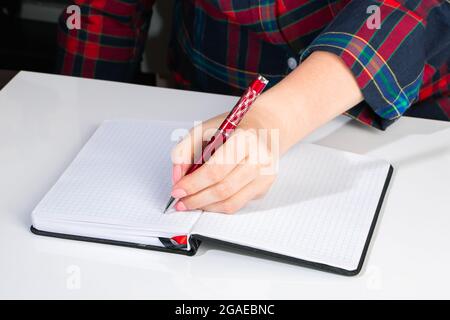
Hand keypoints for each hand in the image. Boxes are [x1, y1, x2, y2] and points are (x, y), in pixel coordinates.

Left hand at [170, 51, 363, 213]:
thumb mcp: (206, 128)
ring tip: (190, 203)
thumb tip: (177, 176)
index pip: (215, 169)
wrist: (268, 126)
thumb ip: (185, 149)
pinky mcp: (265, 186)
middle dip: (196, 198)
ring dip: (206, 206)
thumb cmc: (236, 126)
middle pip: (223, 188)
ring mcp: (265, 175)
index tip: (177, 190)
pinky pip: (238, 204)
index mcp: (244, 139)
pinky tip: (207, 200)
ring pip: (230, 202)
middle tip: (180, 201)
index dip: (193, 183)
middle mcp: (259, 158)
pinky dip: (218, 206)